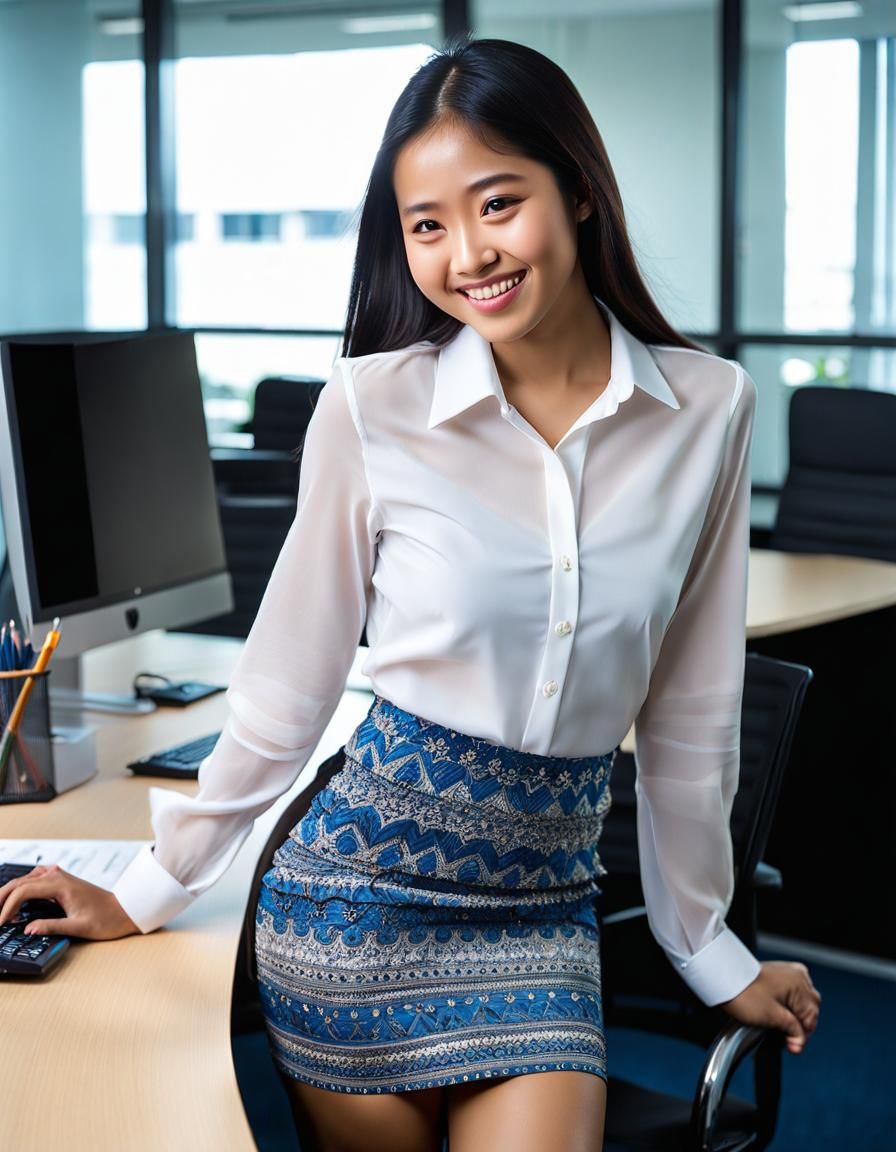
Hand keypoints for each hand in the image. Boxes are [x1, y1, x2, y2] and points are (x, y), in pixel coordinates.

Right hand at [0, 863, 140, 940]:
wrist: (124, 910)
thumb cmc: (106, 919)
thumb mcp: (78, 927)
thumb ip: (51, 927)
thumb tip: (28, 930)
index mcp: (61, 885)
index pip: (24, 891)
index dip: (8, 907)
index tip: (1, 922)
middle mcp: (59, 876)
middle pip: (20, 882)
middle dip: (2, 898)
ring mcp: (60, 876)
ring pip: (26, 879)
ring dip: (10, 892)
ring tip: (0, 908)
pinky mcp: (62, 880)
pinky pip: (35, 879)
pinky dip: (22, 888)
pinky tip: (17, 899)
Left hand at [721, 960, 820, 1054]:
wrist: (723, 978)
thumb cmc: (743, 993)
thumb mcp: (772, 1017)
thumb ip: (792, 1031)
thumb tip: (800, 1043)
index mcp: (799, 984)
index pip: (811, 1018)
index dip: (801, 1035)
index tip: (791, 1046)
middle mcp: (797, 975)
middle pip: (808, 1009)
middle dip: (798, 1025)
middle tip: (785, 1039)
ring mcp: (788, 973)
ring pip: (800, 1002)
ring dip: (793, 1016)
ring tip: (778, 1026)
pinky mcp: (778, 974)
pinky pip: (791, 993)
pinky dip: (787, 1006)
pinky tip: (776, 1013)